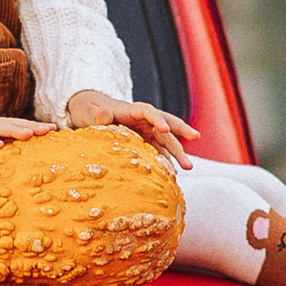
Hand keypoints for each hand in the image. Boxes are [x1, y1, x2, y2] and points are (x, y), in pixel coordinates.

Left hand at [63, 86, 201, 169]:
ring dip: (177, 152)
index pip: (148, 112)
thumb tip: (104, 112)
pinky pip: (159, 152)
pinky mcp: (145, 143)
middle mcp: (144, 120)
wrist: (90, 114)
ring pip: (165, 141)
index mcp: (132, 110)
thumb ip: (97, 115)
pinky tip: (173, 175)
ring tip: (187, 168)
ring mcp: (146, 132)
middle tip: (196, 136)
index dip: (158, 119)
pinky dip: (166, 162)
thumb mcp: (88, 113)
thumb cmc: (89, 112)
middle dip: (181, 130)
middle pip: (166, 123)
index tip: (165, 128)